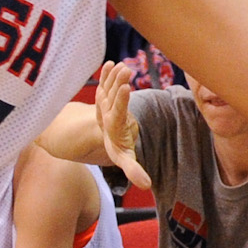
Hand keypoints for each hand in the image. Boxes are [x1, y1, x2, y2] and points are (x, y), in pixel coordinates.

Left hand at [95, 61, 149, 190]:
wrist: (100, 134)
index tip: (124, 88)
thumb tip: (147, 185)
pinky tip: (111, 63)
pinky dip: (106, 73)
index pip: (116, 112)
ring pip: (107, 87)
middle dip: (117, 83)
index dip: (120, 100)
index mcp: (113, 126)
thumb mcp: (124, 159)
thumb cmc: (117, 147)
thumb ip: (133, 170)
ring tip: (121, 64)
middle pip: (111, 97)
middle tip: (125, 70)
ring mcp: (104, 103)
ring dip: (113, 75)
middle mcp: (106, 112)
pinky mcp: (104, 95)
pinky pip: (105, 83)